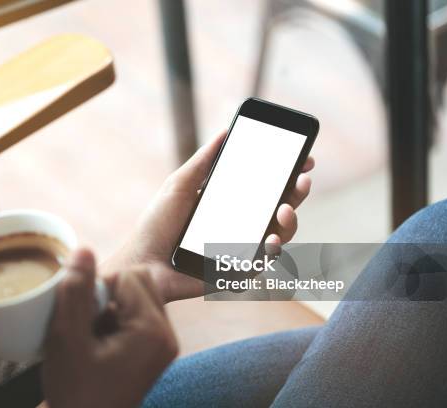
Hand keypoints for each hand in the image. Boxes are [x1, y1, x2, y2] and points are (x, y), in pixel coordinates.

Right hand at [42, 249, 177, 407]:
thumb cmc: (75, 392)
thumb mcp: (67, 339)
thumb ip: (75, 291)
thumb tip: (83, 249)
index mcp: (153, 331)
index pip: (128, 276)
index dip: (98, 289)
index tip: (83, 318)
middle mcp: (167, 335)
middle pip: (138, 281)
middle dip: (108, 294)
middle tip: (88, 325)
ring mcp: (163, 343)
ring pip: (136, 295)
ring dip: (110, 306)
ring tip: (92, 336)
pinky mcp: (155, 349)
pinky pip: (137, 313)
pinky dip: (115, 319)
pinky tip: (98, 343)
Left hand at [103, 131, 314, 302]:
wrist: (143, 263)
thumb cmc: (156, 225)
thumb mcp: (179, 185)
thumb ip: (203, 162)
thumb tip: (225, 132)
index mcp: (227, 201)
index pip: (264, 185)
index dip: (287, 173)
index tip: (304, 159)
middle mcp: (239, 223)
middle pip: (279, 207)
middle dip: (297, 193)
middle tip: (301, 180)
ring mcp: (241, 247)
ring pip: (280, 234)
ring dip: (290, 221)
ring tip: (283, 211)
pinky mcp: (238, 270)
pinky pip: (265, 262)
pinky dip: (273, 250)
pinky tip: (269, 240)